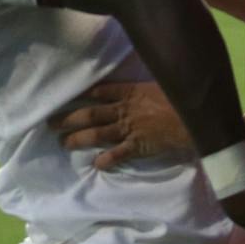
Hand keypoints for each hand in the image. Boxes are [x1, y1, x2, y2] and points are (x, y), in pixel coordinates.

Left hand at [50, 81, 193, 169]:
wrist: (193, 117)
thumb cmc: (181, 97)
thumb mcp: (164, 82)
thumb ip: (149, 83)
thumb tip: (146, 77)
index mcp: (130, 91)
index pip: (102, 91)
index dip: (84, 95)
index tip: (70, 98)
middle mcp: (123, 109)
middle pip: (90, 113)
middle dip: (69, 119)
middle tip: (51, 124)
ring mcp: (128, 128)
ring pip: (96, 133)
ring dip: (78, 139)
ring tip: (63, 143)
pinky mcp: (137, 146)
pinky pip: (117, 154)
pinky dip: (106, 160)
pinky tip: (96, 165)